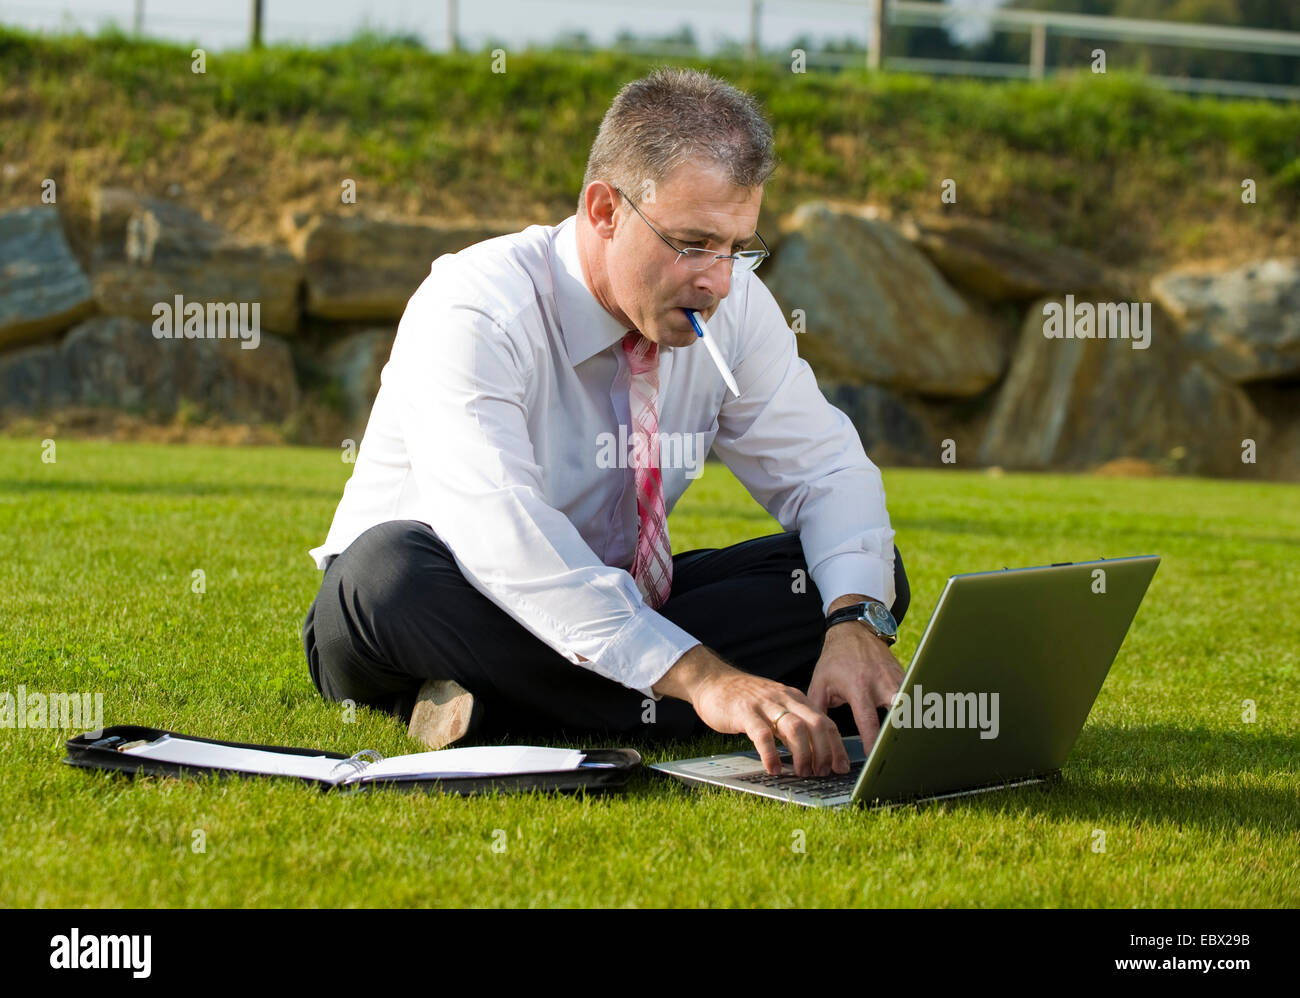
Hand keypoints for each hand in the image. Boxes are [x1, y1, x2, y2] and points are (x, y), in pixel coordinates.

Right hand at [654, 645, 848, 777]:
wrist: (712, 680)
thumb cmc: (744, 700)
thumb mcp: (775, 707)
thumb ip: (792, 725)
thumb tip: (813, 754)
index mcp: (796, 698)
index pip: (825, 721)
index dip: (836, 746)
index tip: (841, 767)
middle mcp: (785, 699)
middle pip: (817, 724)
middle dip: (825, 752)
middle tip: (823, 773)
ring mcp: (765, 704)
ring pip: (796, 729)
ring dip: (804, 754)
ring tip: (802, 773)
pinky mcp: (744, 712)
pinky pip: (762, 735)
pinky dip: (771, 755)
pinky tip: (773, 769)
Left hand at [806, 617, 904, 747]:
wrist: (853, 631)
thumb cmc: (835, 659)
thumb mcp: (819, 684)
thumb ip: (818, 710)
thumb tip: (817, 735)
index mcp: (858, 687)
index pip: (869, 721)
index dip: (873, 741)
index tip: (875, 757)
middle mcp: (880, 683)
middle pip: (898, 711)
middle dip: (901, 730)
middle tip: (900, 749)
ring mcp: (895, 678)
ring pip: (910, 703)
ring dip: (910, 720)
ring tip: (912, 740)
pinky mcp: (904, 675)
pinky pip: (912, 695)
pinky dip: (913, 708)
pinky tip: (914, 722)